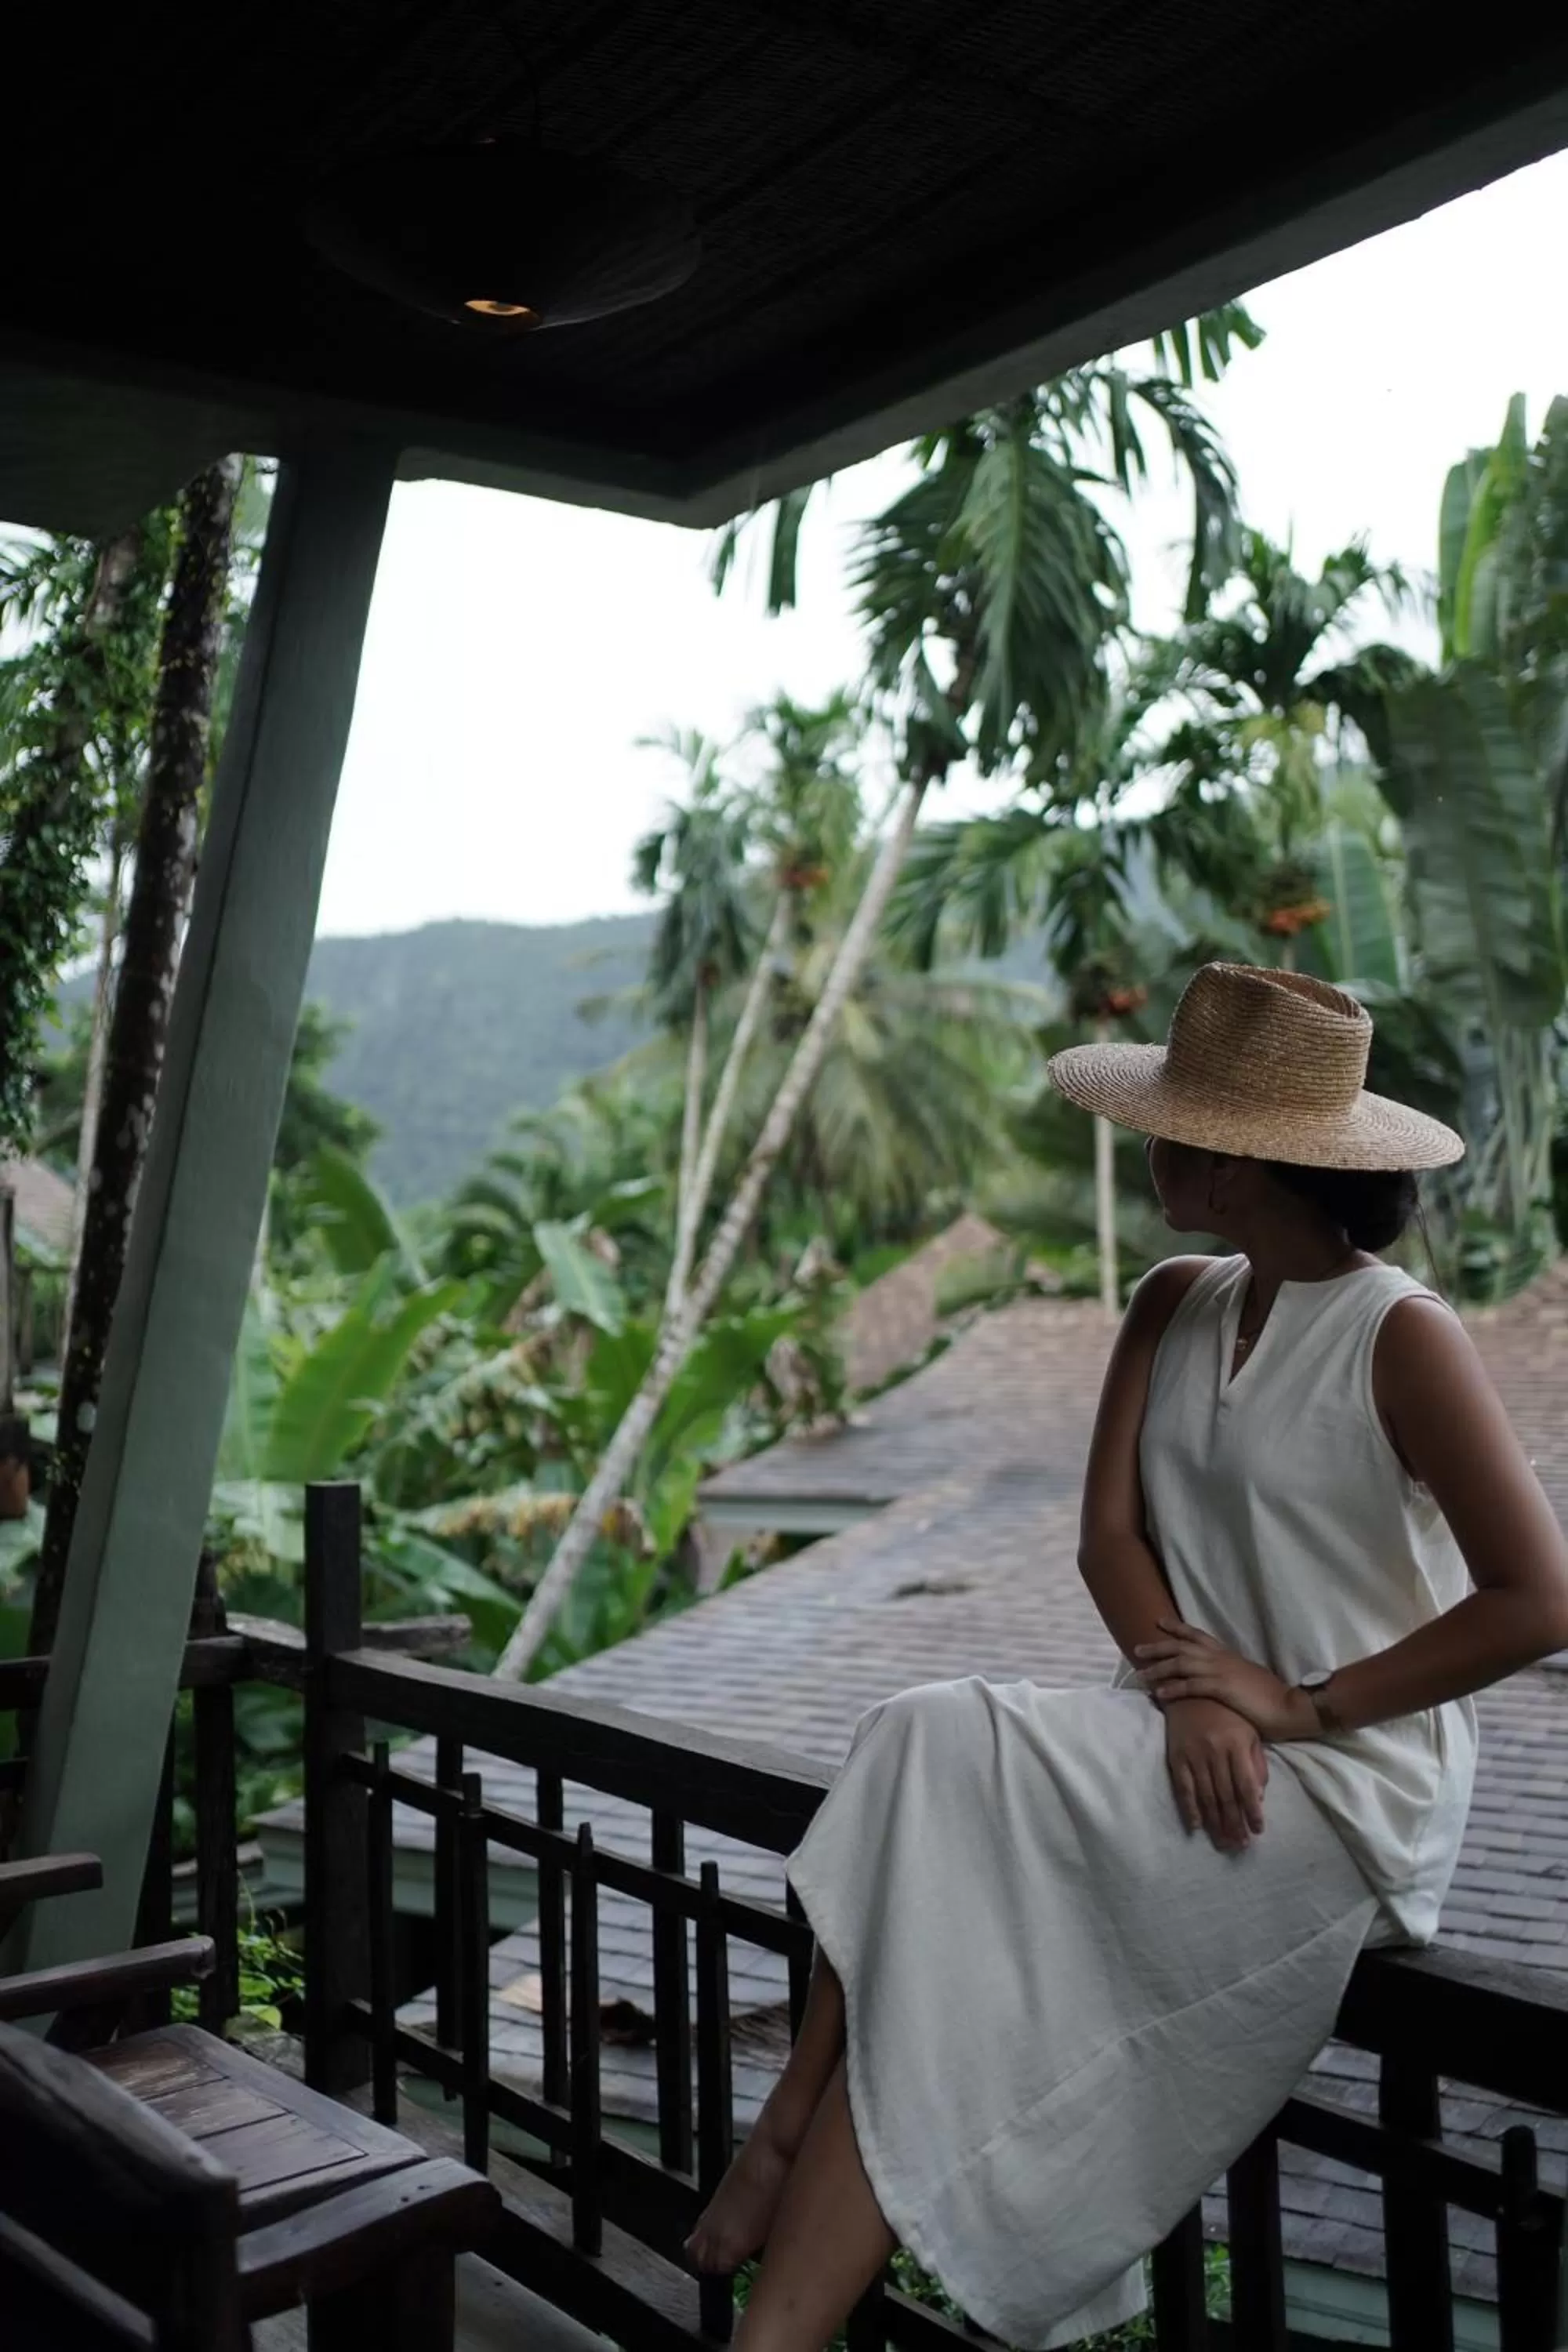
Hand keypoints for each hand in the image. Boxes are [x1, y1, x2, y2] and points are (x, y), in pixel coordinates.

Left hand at [1136, 1621, 1317, 1743]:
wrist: (1292, 1707)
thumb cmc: (1272, 1697)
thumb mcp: (1248, 1678)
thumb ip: (1232, 1675)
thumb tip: (1222, 1678)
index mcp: (1229, 1655)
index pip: (1199, 1636)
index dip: (1178, 1628)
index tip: (1160, 1622)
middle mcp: (1222, 1659)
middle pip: (1183, 1647)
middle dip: (1159, 1646)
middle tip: (1137, 1647)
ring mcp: (1222, 1672)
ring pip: (1182, 1664)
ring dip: (1159, 1668)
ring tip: (1141, 1674)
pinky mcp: (1223, 1688)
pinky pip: (1192, 1686)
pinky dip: (1173, 1688)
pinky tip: (1159, 1693)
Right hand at [1163, 1697, 1268, 1852]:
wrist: (1189, 1691)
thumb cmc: (1226, 1713)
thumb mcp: (1249, 1732)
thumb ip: (1256, 1763)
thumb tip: (1259, 1797)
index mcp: (1237, 1744)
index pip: (1247, 1786)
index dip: (1253, 1811)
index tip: (1258, 1831)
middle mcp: (1215, 1751)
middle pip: (1227, 1796)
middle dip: (1234, 1824)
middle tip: (1240, 1845)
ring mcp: (1194, 1754)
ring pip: (1206, 1796)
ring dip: (1215, 1823)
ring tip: (1224, 1843)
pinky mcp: (1176, 1756)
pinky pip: (1183, 1788)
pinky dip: (1190, 1809)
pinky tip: (1197, 1826)